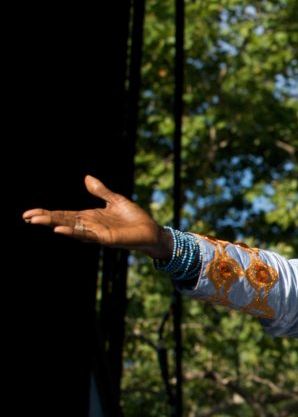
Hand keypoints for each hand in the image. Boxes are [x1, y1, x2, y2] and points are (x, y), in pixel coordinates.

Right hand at [23, 176, 171, 258]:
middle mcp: (89, 226)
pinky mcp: (105, 239)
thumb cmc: (135, 217)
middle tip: (26, 217)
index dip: (47, 213)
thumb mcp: (116, 200)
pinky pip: (86, 235)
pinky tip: (60, 229)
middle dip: (45, 219)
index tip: (29, 213)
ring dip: (54, 225)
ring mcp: (96, 233)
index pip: (63, 214)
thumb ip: (101, 191)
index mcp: (89, 217)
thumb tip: (86, 177)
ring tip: (36, 221)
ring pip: (70, 228)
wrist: (152, 231)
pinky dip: (73, 232)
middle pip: (62, 221)